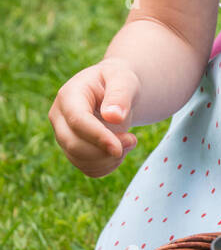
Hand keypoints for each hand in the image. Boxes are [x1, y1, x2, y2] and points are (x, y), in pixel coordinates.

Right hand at [48, 59, 141, 177]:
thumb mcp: (124, 80)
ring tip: (129, 140)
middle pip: (74, 145)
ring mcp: (64, 136)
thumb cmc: (119, 81)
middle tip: (133, 140)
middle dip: (105, 150)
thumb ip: (120, 95)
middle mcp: (59, 118)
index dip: (97, 137)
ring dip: (111, 158)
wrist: (116, 91)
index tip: (118, 148)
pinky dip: (109, 166)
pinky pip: (89, 169)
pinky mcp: (73, 152)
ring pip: (81, 161)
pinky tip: (120, 149)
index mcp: (69, 96)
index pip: (77, 121)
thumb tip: (112, 116)